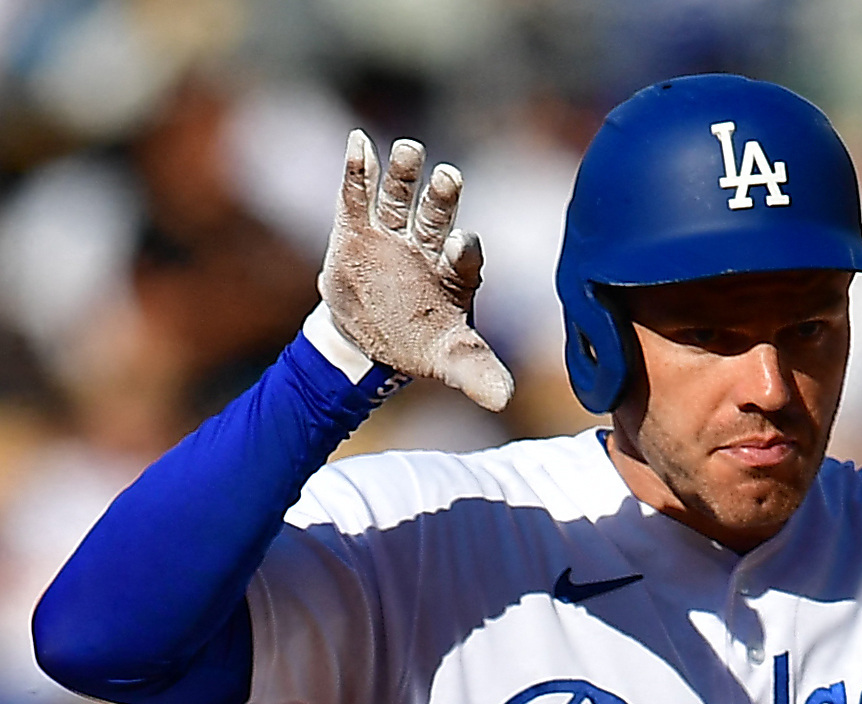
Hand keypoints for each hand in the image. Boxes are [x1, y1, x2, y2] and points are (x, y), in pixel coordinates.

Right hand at [323, 131, 513, 411]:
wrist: (368, 338)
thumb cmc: (420, 341)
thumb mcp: (448, 359)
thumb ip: (476, 371)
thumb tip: (505, 400)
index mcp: (455, 270)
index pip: (464, 253)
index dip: (464, 248)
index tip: (460, 244)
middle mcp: (427, 242)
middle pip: (436, 214)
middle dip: (441, 197)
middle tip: (448, 177)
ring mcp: (391, 231)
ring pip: (400, 197)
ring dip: (404, 174)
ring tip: (408, 150)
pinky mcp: (356, 228)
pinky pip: (356, 196)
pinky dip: (357, 170)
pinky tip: (358, 144)